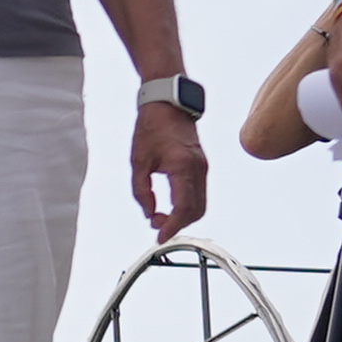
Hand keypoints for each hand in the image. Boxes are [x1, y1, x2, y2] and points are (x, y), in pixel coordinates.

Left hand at [127, 100, 209, 239]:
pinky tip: (170, 206)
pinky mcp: (201, 166)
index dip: (172, 226)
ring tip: (160, 216)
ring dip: (183, 216)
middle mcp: (198, 169)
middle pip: (195, 211)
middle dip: (177, 224)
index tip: (160, 236)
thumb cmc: (152, 126)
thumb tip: (149, 213)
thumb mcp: (138, 162)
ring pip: (200, 204)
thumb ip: (142, 191)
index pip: (183, 208)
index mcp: (183, 167)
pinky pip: (199, 194)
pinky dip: (187, 206)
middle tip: (156, 225)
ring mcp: (203, 167)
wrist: (167, 104)